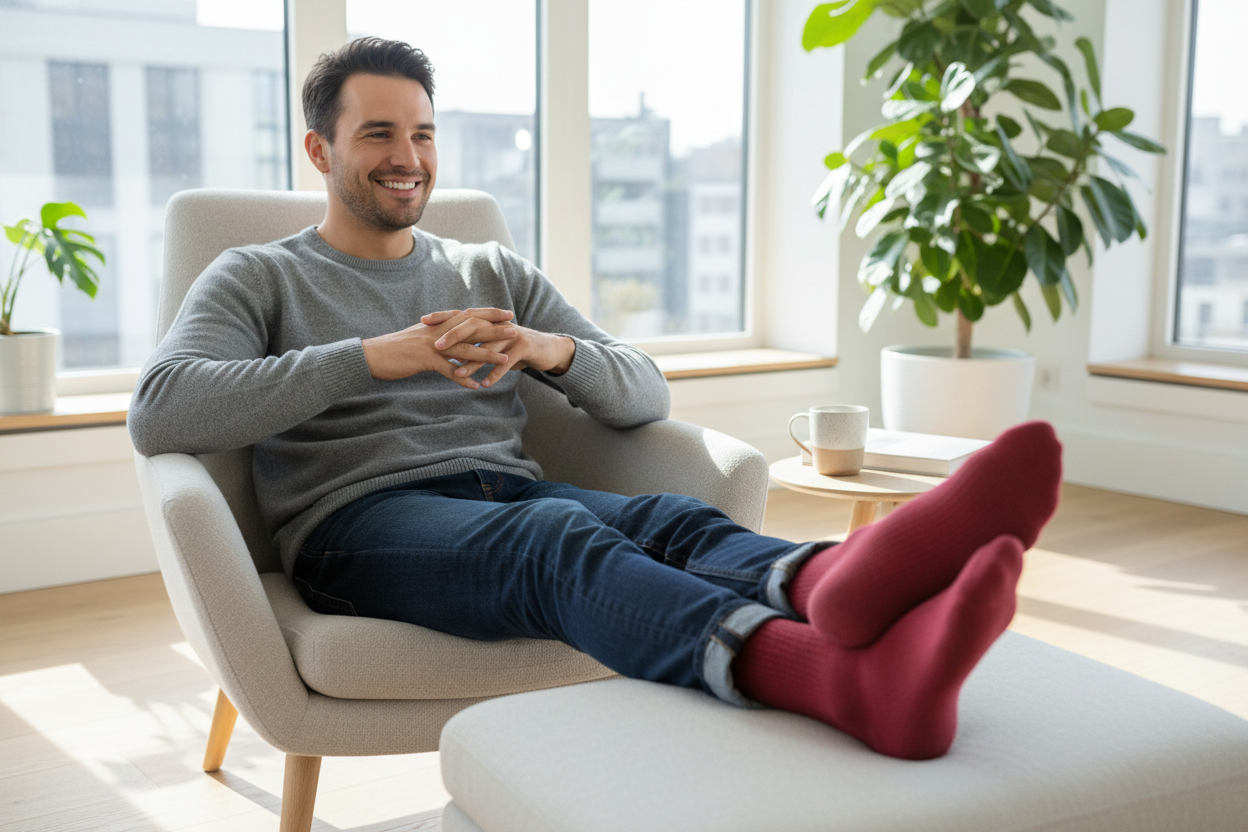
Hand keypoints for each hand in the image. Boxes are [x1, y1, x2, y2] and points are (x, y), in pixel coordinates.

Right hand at [361, 308, 516, 388]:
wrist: (371, 355)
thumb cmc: (394, 349)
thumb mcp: (419, 338)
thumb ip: (437, 336)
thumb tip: (452, 339)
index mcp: (438, 324)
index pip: (468, 315)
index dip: (488, 313)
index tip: (506, 313)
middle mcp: (437, 331)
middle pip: (471, 328)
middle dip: (494, 329)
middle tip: (515, 330)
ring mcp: (431, 344)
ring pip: (464, 349)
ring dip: (486, 354)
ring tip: (504, 359)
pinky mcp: (424, 359)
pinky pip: (448, 370)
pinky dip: (462, 378)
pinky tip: (475, 385)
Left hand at [421, 310, 574, 387]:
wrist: (546, 349)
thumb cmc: (514, 348)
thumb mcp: (493, 342)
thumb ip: (473, 342)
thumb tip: (448, 348)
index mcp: (487, 321)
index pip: (461, 315)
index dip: (443, 316)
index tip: (422, 321)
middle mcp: (497, 324)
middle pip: (472, 327)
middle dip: (453, 336)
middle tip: (436, 347)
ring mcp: (511, 335)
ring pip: (488, 348)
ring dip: (472, 361)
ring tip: (458, 373)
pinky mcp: (523, 347)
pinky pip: (506, 362)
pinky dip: (496, 373)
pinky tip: (486, 384)